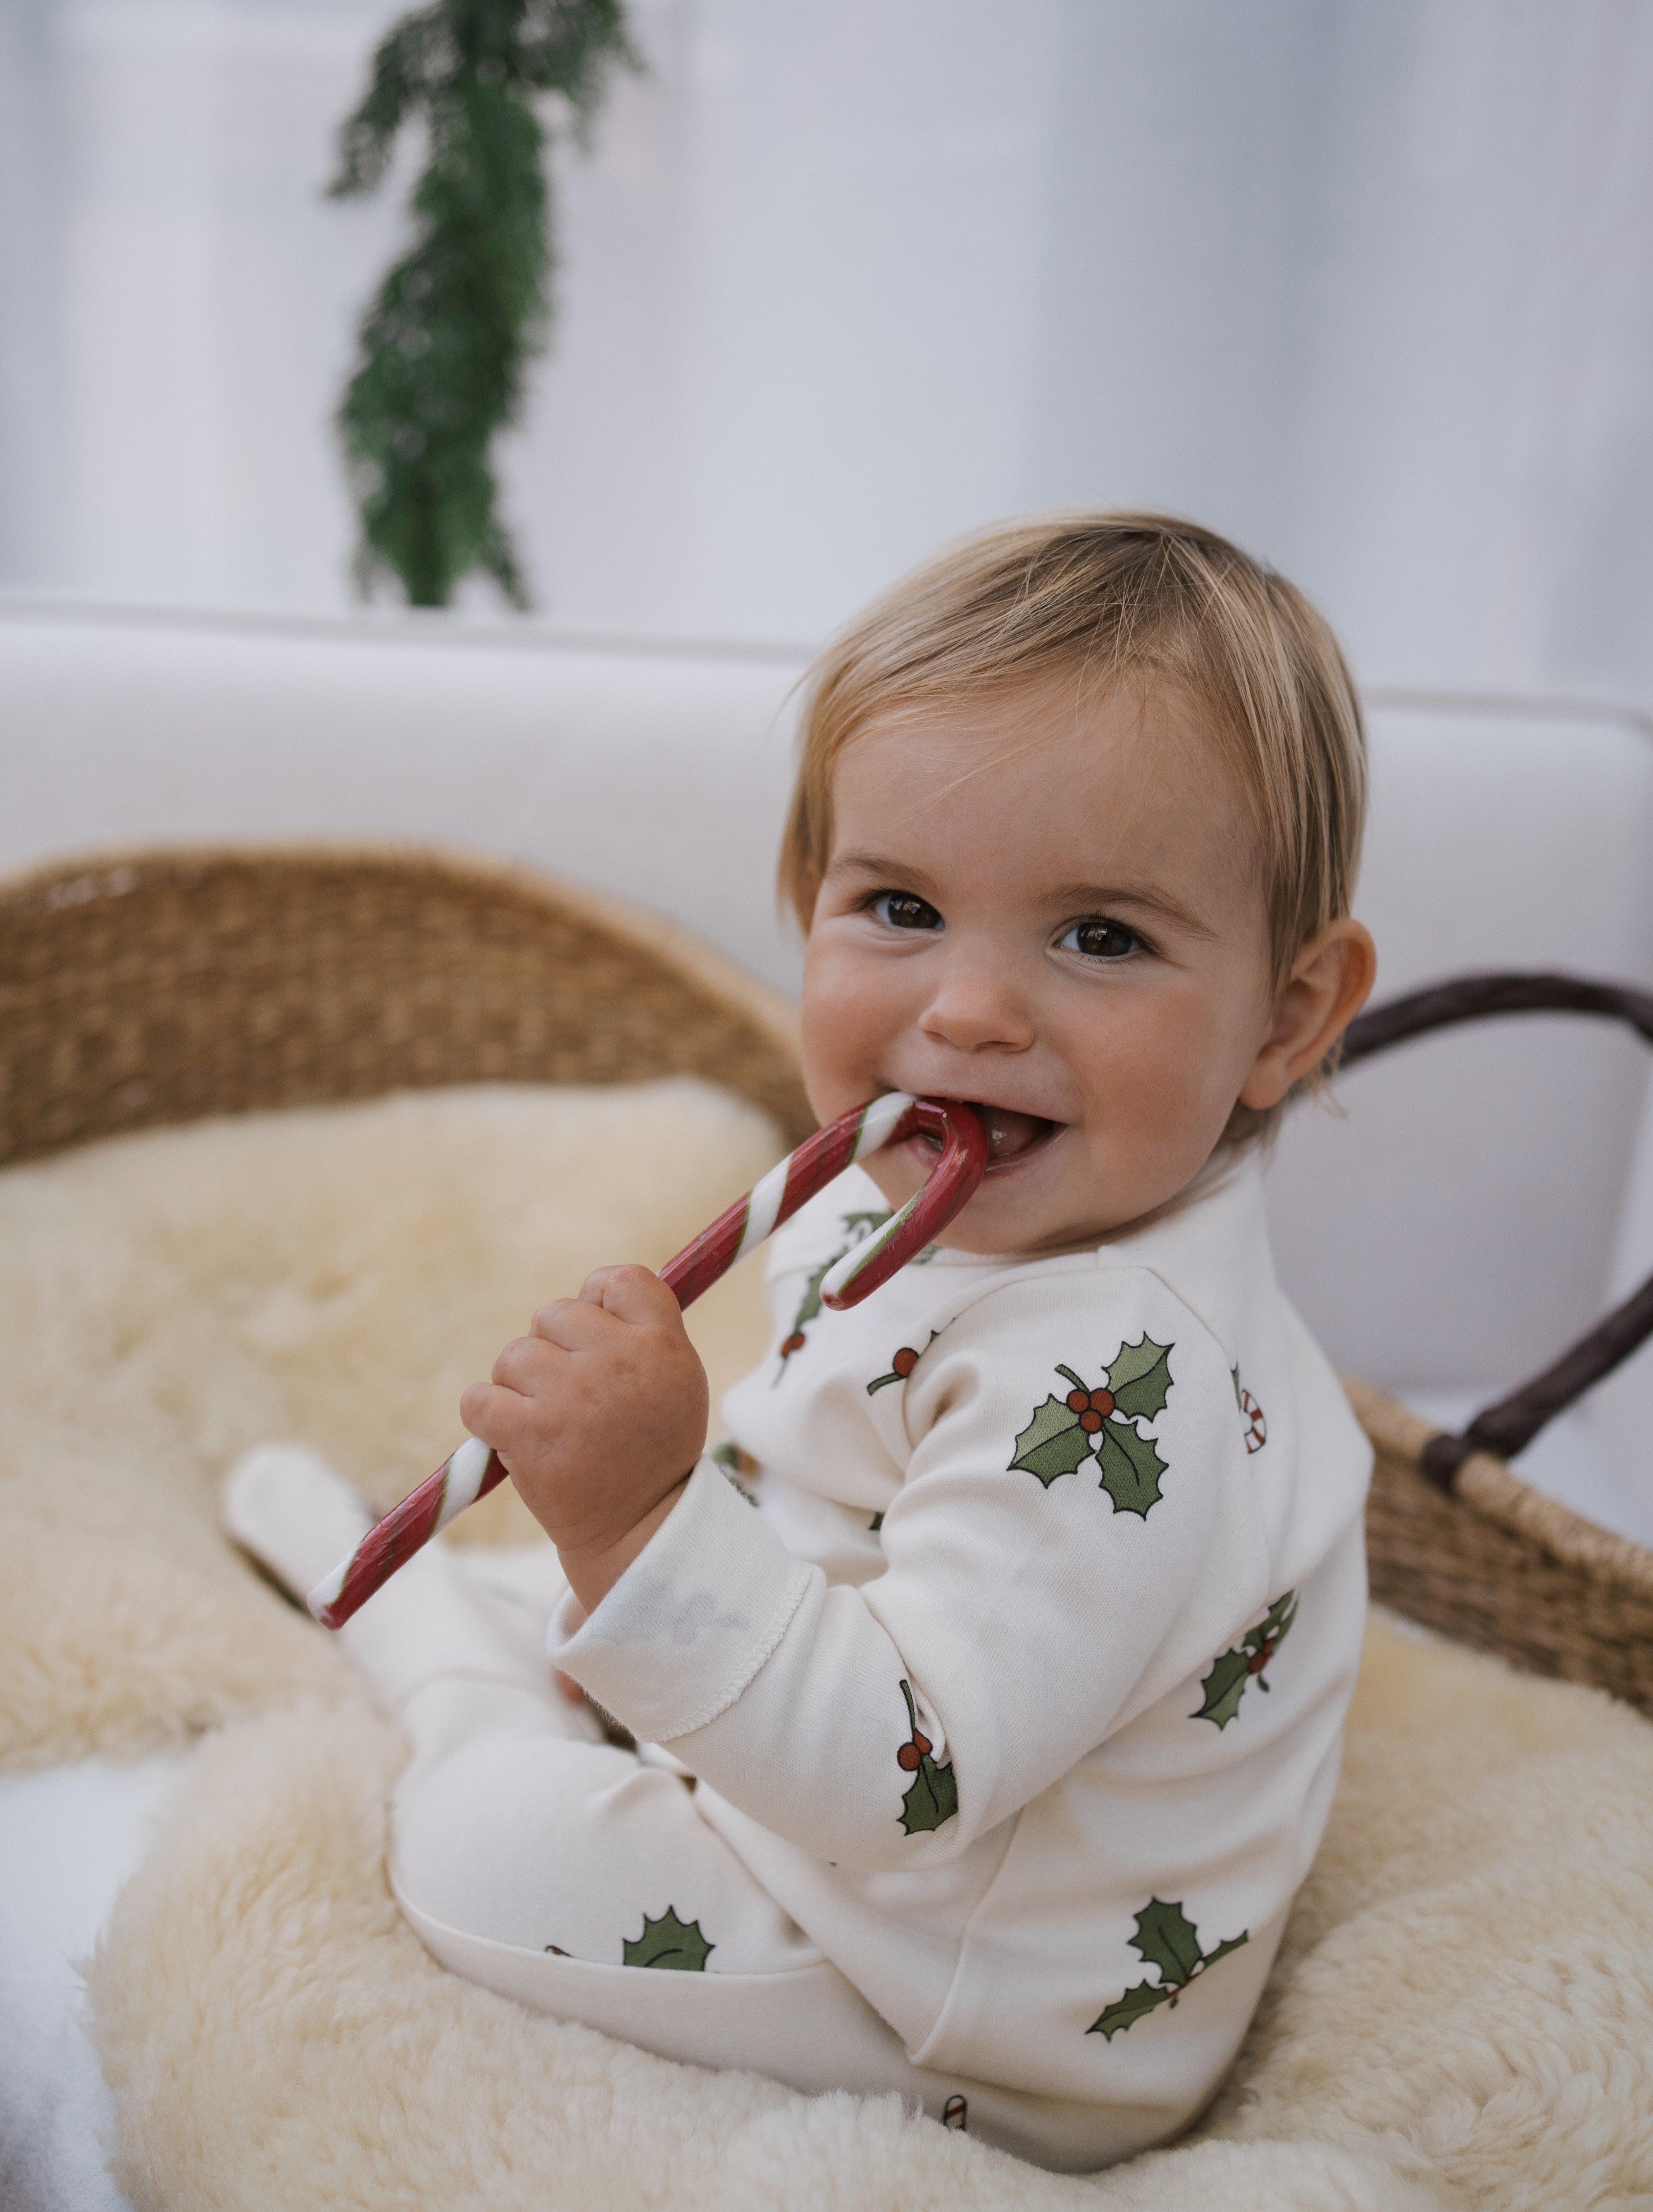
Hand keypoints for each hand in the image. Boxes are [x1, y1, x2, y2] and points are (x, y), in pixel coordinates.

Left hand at [459, 1265, 708, 1614]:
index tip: (595, 1335)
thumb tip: (594, 1288)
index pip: (621, 1280)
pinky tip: (511, 1435)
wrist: (637, 1530)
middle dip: (552, 1350)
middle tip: (572, 1396)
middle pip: (554, 1314)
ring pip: (514, 1355)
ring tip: (550, 1423)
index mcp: (662, 1345)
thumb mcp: (677, 1381)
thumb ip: (645, 1330)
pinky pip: (479, 1398)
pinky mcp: (530, 1433)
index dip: (598, 1299)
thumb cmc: (652, 1449)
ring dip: (519, 1386)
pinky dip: (485, 1414)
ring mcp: (572, 1396)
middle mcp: (620, 1362)